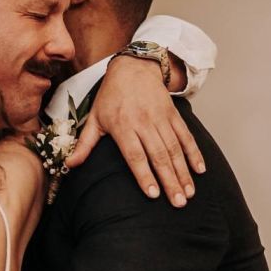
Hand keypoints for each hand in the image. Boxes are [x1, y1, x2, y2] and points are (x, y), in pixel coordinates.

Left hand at [66, 55, 205, 205]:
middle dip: (170, 181)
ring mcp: (161, 119)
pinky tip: (200, 170)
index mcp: (123, 126)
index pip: (135, 155)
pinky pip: (186, 136)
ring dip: (183, 172)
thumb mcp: (94, 118)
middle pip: (159, 156)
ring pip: (175, 149)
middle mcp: (144, 123)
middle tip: (178, 203)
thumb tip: (69, 166)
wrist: (134, 67)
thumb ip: (84, 144)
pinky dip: (194, 153)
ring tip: (189, 193)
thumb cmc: (111, 95)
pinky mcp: (173, 115)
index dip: (144, 175)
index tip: (153, 194)